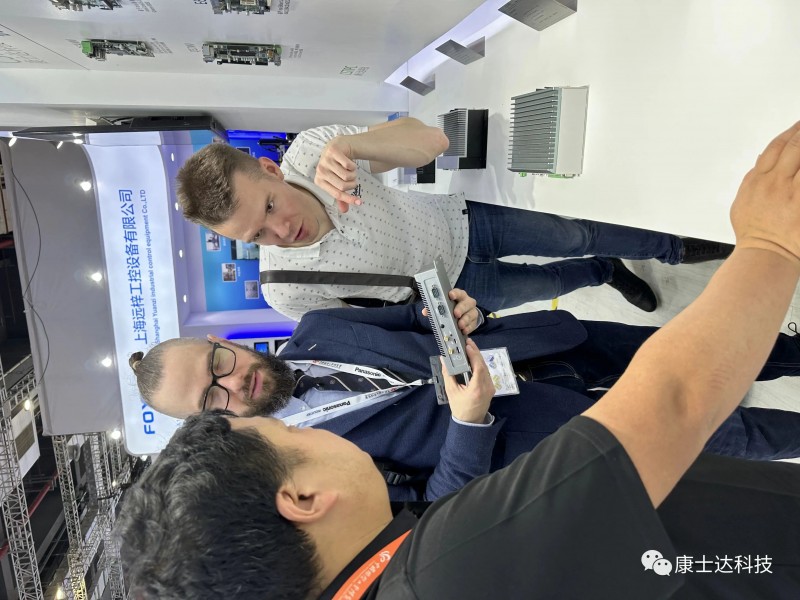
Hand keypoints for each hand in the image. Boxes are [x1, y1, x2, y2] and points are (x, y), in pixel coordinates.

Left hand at [314, 137, 361, 212]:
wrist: (337, 147)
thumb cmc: (336, 167)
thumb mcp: (336, 181)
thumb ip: (340, 196)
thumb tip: (344, 211)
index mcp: (319, 181)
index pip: (337, 194)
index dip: (349, 199)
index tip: (360, 202)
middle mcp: (320, 171)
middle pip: (343, 186)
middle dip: (352, 184)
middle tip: (352, 180)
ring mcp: (326, 160)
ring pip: (347, 176)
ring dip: (353, 174)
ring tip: (350, 171)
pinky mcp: (333, 151)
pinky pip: (349, 165)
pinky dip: (353, 166)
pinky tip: (349, 163)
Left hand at [421, 288, 481, 334]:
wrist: (463, 313)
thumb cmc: (452, 307)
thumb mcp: (444, 305)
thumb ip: (434, 307)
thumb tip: (425, 311)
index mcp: (459, 296)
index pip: (458, 292)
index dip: (455, 293)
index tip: (451, 296)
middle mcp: (467, 302)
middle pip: (466, 304)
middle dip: (461, 309)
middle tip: (456, 314)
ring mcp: (472, 311)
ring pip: (471, 314)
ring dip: (465, 320)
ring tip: (460, 325)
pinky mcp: (474, 321)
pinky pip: (473, 324)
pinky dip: (468, 328)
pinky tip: (463, 331)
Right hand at [441, 339, 494, 423]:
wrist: (470, 422)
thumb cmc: (460, 408)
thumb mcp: (451, 392)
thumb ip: (448, 375)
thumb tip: (443, 360)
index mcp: (477, 388)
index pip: (478, 367)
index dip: (474, 355)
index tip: (468, 346)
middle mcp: (487, 387)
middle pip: (483, 365)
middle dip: (476, 352)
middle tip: (468, 342)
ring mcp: (491, 387)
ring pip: (486, 368)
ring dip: (479, 357)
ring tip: (470, 348)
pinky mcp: (491, 388)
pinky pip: (487, 373)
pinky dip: (481, 364)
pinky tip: (475, 359)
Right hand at [730, 121, 799, 265]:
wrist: (766, 254)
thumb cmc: (754, 233)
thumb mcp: (742, 203)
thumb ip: (752, 179)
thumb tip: (761, 159)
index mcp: (759, 181)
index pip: (775, 147)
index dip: (789, 133)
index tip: (798, 125)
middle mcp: (777, 184)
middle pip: (794, 148)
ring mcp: (794, 194)